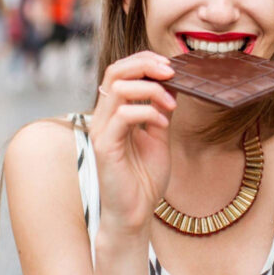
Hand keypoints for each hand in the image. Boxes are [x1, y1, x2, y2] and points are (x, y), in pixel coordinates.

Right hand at [89, 51, 175, 236]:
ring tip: (171, 104)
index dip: (144, 60)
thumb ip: (161, 109)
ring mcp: (101, 130)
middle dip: (145, 64)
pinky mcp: (104, 146)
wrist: (135, 213)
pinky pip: (123, 115)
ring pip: (118, 88)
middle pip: (115, 70)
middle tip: (170, 71)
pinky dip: (148, 112)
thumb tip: (172, 83)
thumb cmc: (144, 178)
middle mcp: (103, 116)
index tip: (170, 65)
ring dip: (150, 89)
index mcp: (114, 111)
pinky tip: (162, 124)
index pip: (120, 70)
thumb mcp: (159, 135)